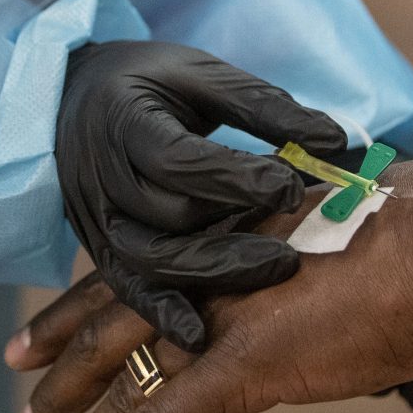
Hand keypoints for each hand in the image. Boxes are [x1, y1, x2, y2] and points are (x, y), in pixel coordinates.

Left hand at [8, 150, 412, 412]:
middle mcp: (196, 270)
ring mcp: (210, 318)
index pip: (122, 276)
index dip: (73, 310)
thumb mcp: (314, 241)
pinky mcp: (234, 367)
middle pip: (104, 327)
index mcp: (212, 238)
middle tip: (22, 409)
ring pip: (118, 381)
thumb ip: (273, 275)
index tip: (34, 337)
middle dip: (57, 373)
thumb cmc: (400, 236)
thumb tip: (274, 307)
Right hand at [56, 40, 347, 352]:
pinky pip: (127, 288)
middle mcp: (101, 174)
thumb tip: (336, 142)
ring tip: (277, 267)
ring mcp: (94, 217)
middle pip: (169, 216)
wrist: (76, 96)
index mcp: (124, 120)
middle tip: (297, 236)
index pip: (180, 160)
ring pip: (150, 260)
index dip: (240, 179)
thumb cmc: (151, 82)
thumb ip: (264, 108)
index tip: (293, 187)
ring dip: (214, 273)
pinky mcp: (98, 247)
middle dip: (237, 229)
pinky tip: (200, 336)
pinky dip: (162, 314)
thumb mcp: (202, 76)